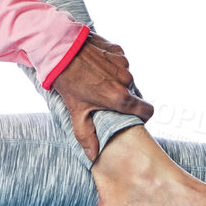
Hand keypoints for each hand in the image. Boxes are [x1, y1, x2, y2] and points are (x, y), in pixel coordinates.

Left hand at [50, 34, 153, 162]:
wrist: (59, 50)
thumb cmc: (68, 82)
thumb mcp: (76, 111)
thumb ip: (87, 135)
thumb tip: (93, 156)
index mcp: (120, 97)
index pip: (147, 111)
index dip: (142, 115)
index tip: (132, 116)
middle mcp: (125, 79)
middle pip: (133, 93)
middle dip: (121, 96)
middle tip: (103, 97)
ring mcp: (122, 62)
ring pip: (125, 76)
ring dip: (115, 79)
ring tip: (96, 79)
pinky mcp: (116, 49)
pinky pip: (119, 61)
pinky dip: (111, 64)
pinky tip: (95, 65)